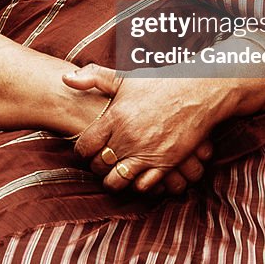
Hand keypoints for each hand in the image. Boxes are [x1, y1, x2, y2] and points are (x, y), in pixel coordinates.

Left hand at [63, 63, 237, 193]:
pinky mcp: (165, 163)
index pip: (84, 146)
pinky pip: (143, 187)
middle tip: (101, 161)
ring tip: (117, 172)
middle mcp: (128, 137)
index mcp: (116, 116)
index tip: (88, 149)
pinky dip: (137, 185)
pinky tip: (138, 174)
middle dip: (96, 167)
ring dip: (114, 180)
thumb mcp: (125, 77)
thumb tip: (65, 78)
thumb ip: (93, 77)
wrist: (199, 90)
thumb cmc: (161, 82)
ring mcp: (147, 153)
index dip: (82, 151)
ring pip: (117, 182)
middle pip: (98, 166)